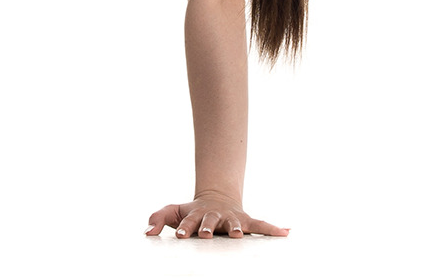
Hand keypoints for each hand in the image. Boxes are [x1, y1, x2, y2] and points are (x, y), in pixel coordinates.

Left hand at [145, 190, 289, 239]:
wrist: (217, 197)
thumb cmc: (192, 211)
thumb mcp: (174, 211)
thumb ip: (158, 218)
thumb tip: (146, 232)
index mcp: (198, 214)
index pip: (190, 221)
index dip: (186, 228)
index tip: (182, 236)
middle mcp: (215, 215)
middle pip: (211, 221)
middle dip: (208, 227)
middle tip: (206, 234)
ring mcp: (231, 218)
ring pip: (235, 224)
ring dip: (236, 229)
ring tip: (238, 235)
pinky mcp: (246, 221)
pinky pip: (261, 225)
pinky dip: (273, 228)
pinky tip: (286, 232)